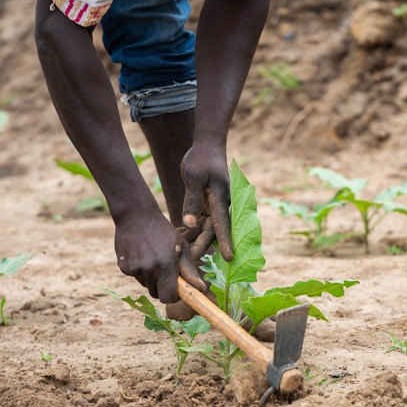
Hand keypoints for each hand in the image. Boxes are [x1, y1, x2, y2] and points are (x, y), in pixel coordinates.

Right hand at [114, 208, 206, 302]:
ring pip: (145, 285)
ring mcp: (135, 269)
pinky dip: (139, 270)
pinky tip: (140, 254)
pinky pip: (135, 276)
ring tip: (152, 257)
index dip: (172, 296)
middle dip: (161, 287)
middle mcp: (150, 270)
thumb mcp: (181, 247)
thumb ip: (189, 270)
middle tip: (164, 270)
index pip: (168, 298)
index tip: (175, 290)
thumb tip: (201, 289)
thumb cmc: (163, 231)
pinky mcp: (123, 267)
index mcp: (166, 266)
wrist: (136, 215)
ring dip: (150, 278)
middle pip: (156, 294)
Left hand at [181, 143, 232, 261]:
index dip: (225, 243)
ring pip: (205, 228)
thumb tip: (190, 225)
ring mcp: (215, 205)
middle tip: (186, 261)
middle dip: (200, 246)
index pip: (223, 225)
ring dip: (193, 238)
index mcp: (220, 198)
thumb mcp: (194, 177)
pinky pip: (201, 221)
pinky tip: (178, 233)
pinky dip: (190, 228)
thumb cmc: (200, 159)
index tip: (229, 258)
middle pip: (212, 231)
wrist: (207, 146)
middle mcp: (221, 205)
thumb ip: (192, 201)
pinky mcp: (209, 204)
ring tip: (177, 248)